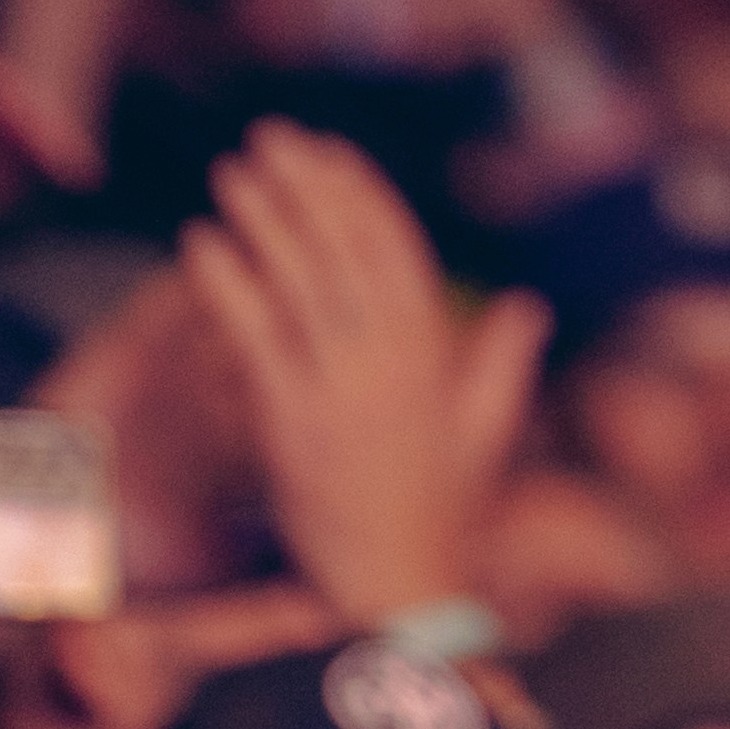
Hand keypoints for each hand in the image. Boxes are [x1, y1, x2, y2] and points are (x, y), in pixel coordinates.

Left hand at [183, 119, 545, 631]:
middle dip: (307, 187)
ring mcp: (339, 388)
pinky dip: (227, 284)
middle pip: (343, 250)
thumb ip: (501, 368)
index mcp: (434, 357)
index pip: (397, 251)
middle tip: (273, 137)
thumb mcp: (484, 435)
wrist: (400, 591)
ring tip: (235, 170)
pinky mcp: (290, 421)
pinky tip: (201, 243)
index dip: (362, 196)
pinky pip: (253, 336)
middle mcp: (390, 362)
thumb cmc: (445, 519)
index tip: (332, 153)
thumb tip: (528, 308)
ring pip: (297, 281)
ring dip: (265, 218)